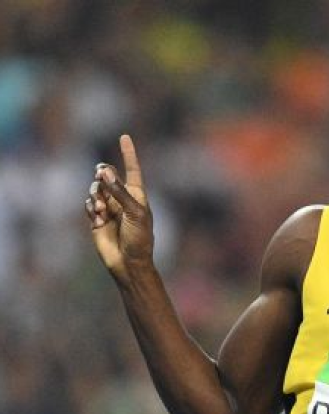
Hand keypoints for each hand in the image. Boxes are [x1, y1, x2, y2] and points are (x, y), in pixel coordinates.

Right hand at [84, 134, 153, 282]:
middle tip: (100, 173)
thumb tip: (105, 172)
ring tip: (102, 210)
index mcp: (137, 194)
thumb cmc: (140, 238)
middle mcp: (122, 198)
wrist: (128, 262)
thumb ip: (119, 192)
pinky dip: (90, 207)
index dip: (128, 153)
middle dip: (102, 172)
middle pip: (107, 175)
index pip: (132, 169)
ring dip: (96, 195)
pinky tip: (97, 218)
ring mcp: (109, 207)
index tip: (124, 136)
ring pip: (95, 189)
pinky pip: (88, 204)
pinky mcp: (96, 218)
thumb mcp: (135, 212)